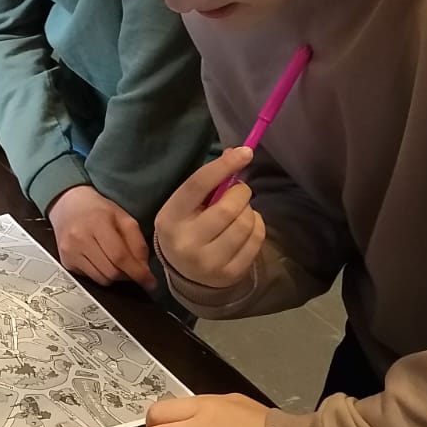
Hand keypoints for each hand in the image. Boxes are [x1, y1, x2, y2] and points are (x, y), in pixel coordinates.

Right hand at [46, 185, 155, 288]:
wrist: (68, 205)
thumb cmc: (98, 210)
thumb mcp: (124, 218)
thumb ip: (137, 243)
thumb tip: (144, 271)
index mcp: (97, 223)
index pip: (120, 256)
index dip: (137, 272)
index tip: (150, 282)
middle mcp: (79, 238)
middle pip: (111, 271)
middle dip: (128, 275)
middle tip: (133, 269)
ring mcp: (70, 251)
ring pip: (102, 279)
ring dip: (115, 276)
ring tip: (116, 263)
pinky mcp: (66, 262)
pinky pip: (90, 278)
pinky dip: (101, 274)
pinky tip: (101, 261)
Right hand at [153, 147, 262, 287]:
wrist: (186, 274)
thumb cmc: (185, 228)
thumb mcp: (185, 206)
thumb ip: (206, 182)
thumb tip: (237, 153)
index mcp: (170, 218)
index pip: (197, 186)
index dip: (223, 166)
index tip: (245, 152)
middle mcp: (187, 242)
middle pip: (228, 208)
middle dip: (241, 193)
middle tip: (240, 192)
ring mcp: (209, 261)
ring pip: (245, 224)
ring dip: (249, 211)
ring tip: (241, 212)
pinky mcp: (230, 274)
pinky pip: (256, 240)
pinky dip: (257, 226)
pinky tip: (247, 226)